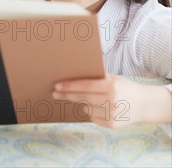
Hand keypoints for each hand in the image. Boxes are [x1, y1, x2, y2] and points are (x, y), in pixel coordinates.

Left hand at [52, 74, 170, 127]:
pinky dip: (91, 112)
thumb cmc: (124, 87)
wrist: (143, 104)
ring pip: (86, 108)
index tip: (57, 86)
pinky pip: (93, 117)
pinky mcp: (111, 125)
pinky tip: (96, 107)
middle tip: (55, 94)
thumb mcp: (113, 78)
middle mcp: (111, 100)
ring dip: (81, 103)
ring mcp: (111, 114)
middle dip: (66, 95)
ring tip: (81, 98)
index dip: (69, 86)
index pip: (85, 86)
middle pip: (82, 98)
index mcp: (111, 86)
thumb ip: (97, 76)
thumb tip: (74, 74)